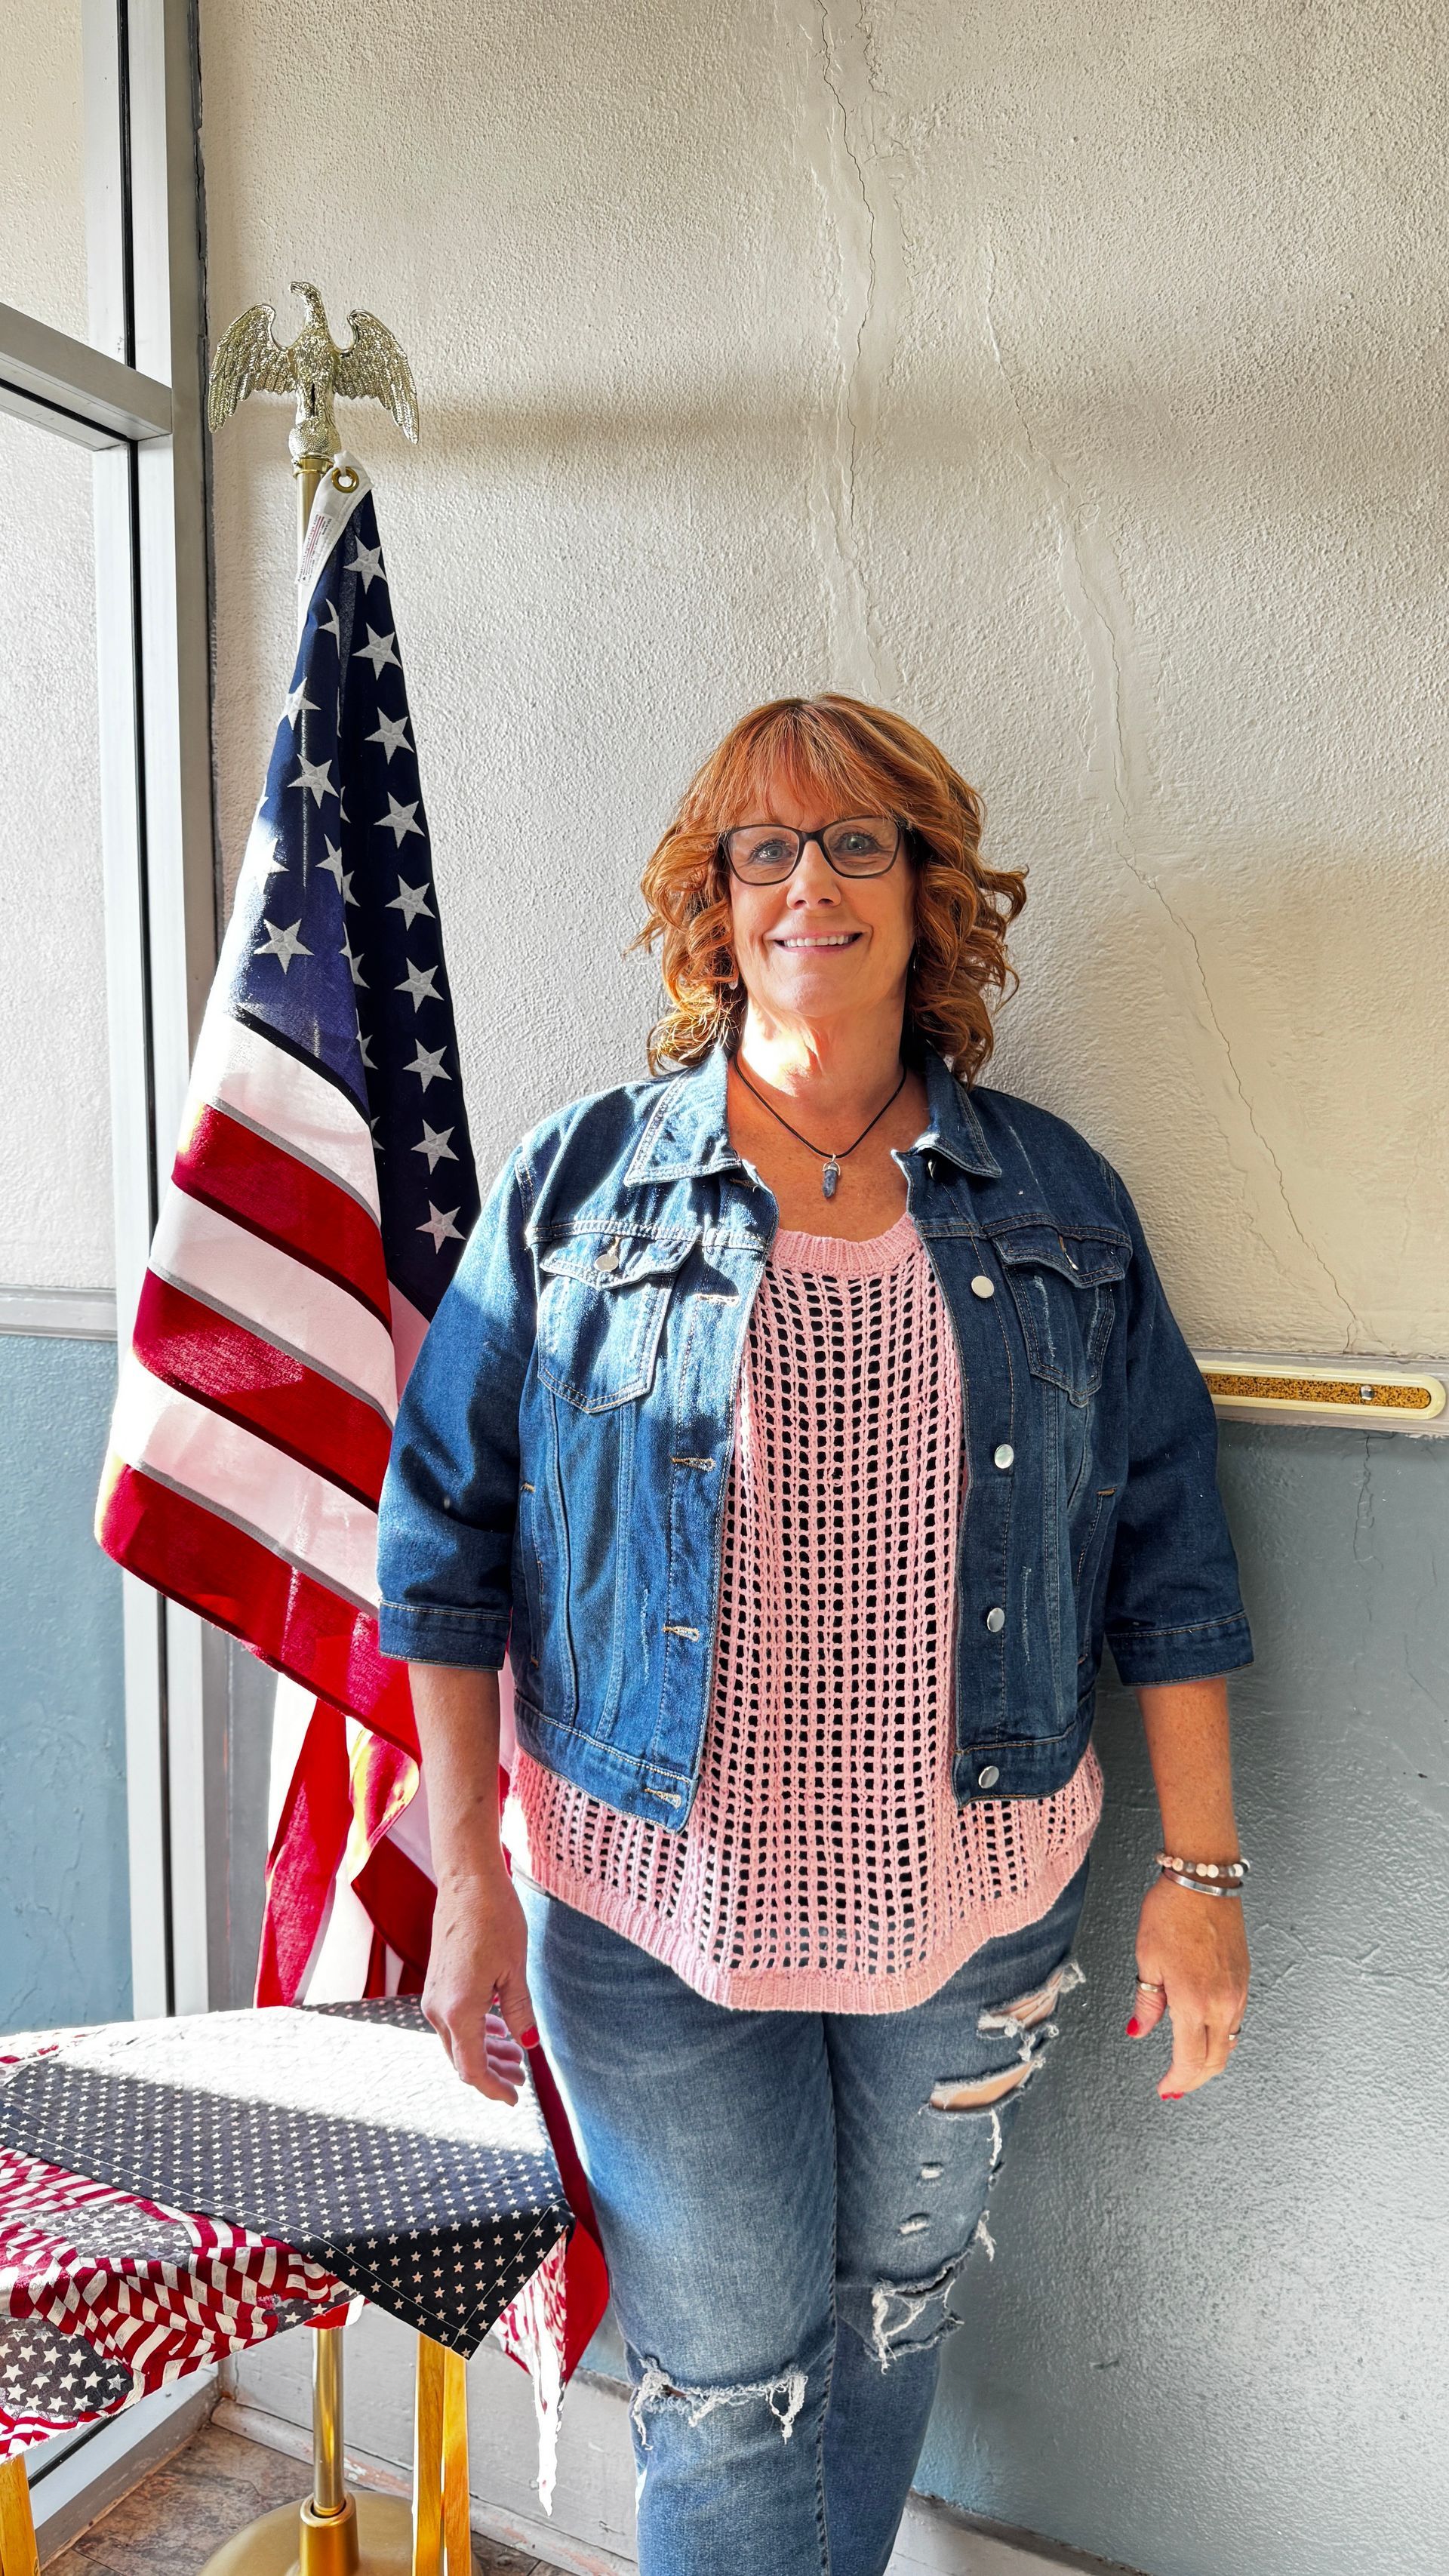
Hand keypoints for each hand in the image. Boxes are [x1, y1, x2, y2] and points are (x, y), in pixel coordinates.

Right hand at [422, 1862, 537, 2105]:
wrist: (467, 1882)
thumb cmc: (495, 1920)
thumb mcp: (515, 1971)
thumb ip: (519, 2013)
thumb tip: (527, 2046)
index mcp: (459, 2011)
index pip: (472, 2070)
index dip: (493, 2089)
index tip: (515, 2100)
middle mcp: (438, 2010)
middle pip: (462, 2061)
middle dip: (492, 2073)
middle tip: (522, 2078)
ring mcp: (433, 1997)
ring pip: (457, 2042)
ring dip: (485, 2053)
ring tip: (516, 2058)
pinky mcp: (436, 1985)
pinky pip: (452, 2023)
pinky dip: (475, 2033)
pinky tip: (498, 2029)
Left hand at [1126, 1874, 1248, 2099]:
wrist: (1203, 1881)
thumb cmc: (1172, 1912)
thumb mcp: (1146, 1959)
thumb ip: (1146, 2002)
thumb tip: (1139, 2029)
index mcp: (1193, 2002)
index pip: (1190, 2060)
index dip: (1177, 2081)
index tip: (1165, 2088)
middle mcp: (1221, 2003)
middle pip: (1215, 2061)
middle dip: (1195, 2079)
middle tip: (1176, 2085)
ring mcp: (1237, 1993)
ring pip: (1228, 2043)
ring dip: (1209, 2060)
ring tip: (1188, 2065)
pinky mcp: (1244, 1980)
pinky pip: (1235, 2022)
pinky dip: (1221, 2038)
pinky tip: (1205, 2034)